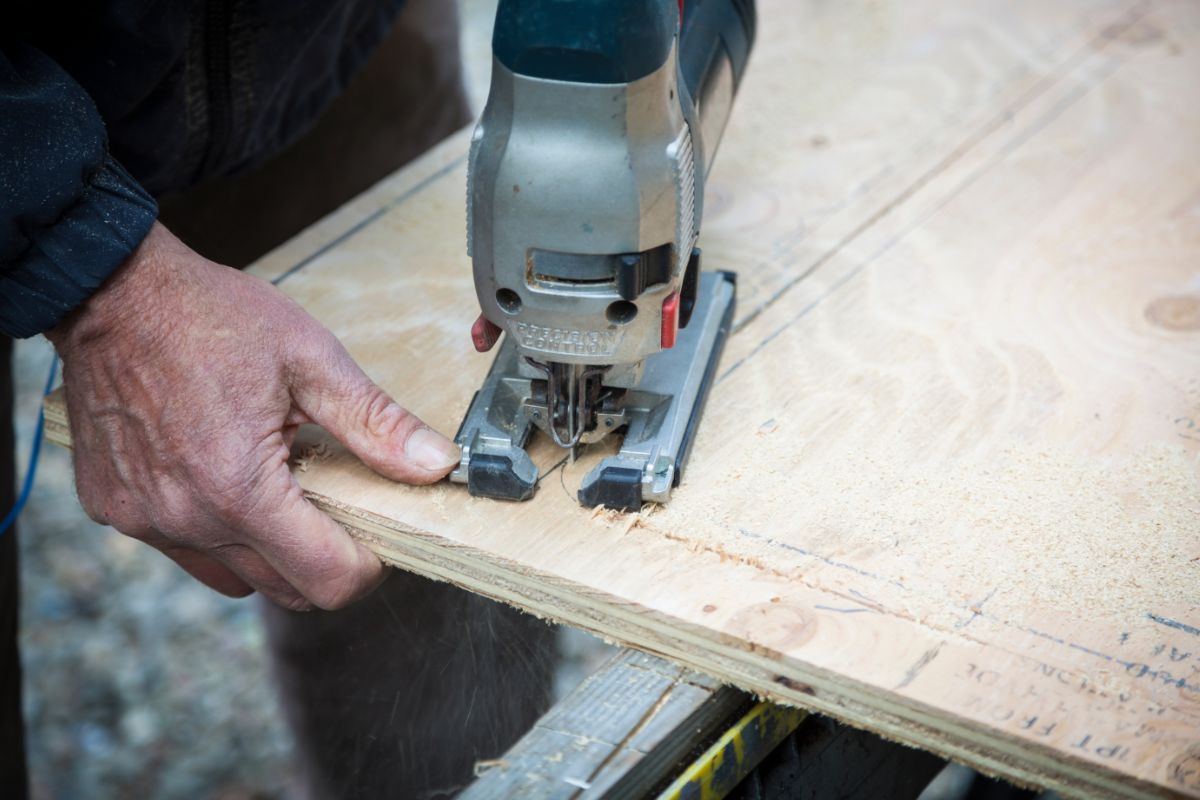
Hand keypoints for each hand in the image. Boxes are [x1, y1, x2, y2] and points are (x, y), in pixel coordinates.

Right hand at [46, 223, 460, 610]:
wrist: (110, 291)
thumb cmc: (208, 317)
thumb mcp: (311, 359)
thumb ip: (377, 423)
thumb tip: (436, 465)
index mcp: (240, 488)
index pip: (327, 581)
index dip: (368, 566)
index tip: (379, 531)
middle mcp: (187, 519)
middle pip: (287, 592)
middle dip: (326, 559)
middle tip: (337, 502)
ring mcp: (145, 522)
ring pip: (237, 579)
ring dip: (272, 551)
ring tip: (279, 485)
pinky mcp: (116, 512)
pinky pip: (187, 551)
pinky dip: (218, 532)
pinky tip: (224, 476)